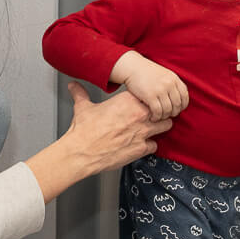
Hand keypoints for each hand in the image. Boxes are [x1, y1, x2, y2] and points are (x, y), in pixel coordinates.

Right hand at [24, 83, 173, 201]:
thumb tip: (73, 86)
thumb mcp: (82, 107)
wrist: (81, 152)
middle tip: (150, 115)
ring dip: (159, 127)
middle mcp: (139, 114)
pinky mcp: (142, 148)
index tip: (141, 102)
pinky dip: (149, 146)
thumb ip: (81, 94)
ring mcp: (143, 131)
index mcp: (128, 100)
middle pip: (161, 108)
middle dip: (158, 112)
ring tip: (152, 129)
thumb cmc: (83, 130)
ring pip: (165, 125)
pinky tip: (142, 145)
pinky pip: (155, 145)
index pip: (148, 94)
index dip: (146, 99)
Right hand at [112, 52, 188, 121]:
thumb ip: (173, 84)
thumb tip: (180, 97)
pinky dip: (156, 117)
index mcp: (174, 79)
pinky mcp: (150, 96)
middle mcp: (169, 84)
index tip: (178, 109)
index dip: (183, 105)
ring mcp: (160, 90)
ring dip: (164, 116)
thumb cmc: (147, 72)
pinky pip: (157, 111)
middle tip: (168, 115)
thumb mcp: (165, 74)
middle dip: (173, 112)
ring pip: (168, 110)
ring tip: (159, 117)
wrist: (133, 67)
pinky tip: (153, 117)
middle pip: (177, 104)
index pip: (185, 96)